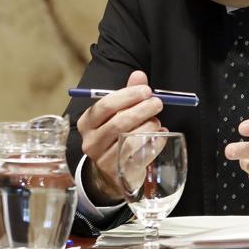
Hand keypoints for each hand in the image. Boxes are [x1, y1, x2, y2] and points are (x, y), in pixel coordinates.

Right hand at [76, 71, 164, 204]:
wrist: (110, 173)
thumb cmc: (114, 136)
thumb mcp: (117, 114)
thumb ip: (127, 95)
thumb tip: (139, 75)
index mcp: (87, 124)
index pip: (105, 106)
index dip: (127, 96)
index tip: (146, 90)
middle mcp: (91, 142)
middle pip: (118, 123)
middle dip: (142, 110)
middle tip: (157, 103)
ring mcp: (104, 160)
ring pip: (129, 141)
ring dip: (148, 127)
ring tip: (157, 121)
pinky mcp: (120, 173)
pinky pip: (141, 156)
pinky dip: (155, 143)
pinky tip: (161, 135)